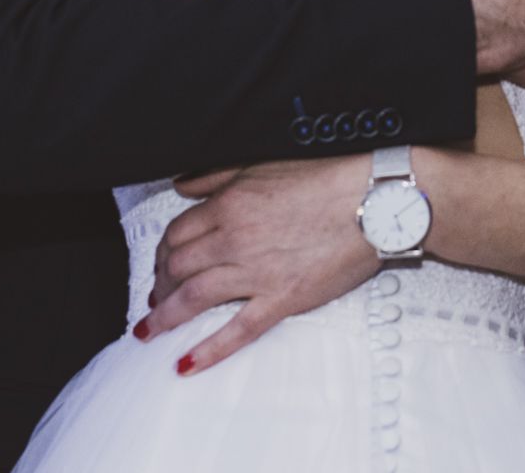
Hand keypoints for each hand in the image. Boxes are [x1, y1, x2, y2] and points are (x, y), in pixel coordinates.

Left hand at [137, 156, 374, 374]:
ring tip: (149, 330)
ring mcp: (257, 272)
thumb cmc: (326, 176)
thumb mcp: (263, 163)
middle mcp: (234, 239)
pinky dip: (208, 350)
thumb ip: (216, 175)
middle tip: (156, 298)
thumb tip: (180, 185)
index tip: (161, 264)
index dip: (163, 253)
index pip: (177, 234)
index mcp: (229, 205)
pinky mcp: (282, 298)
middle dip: (160, 285)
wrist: (375, 199)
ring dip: (165, 317)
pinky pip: (236, 330)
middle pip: (178, 267)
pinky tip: (186, 362)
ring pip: (195, 299)